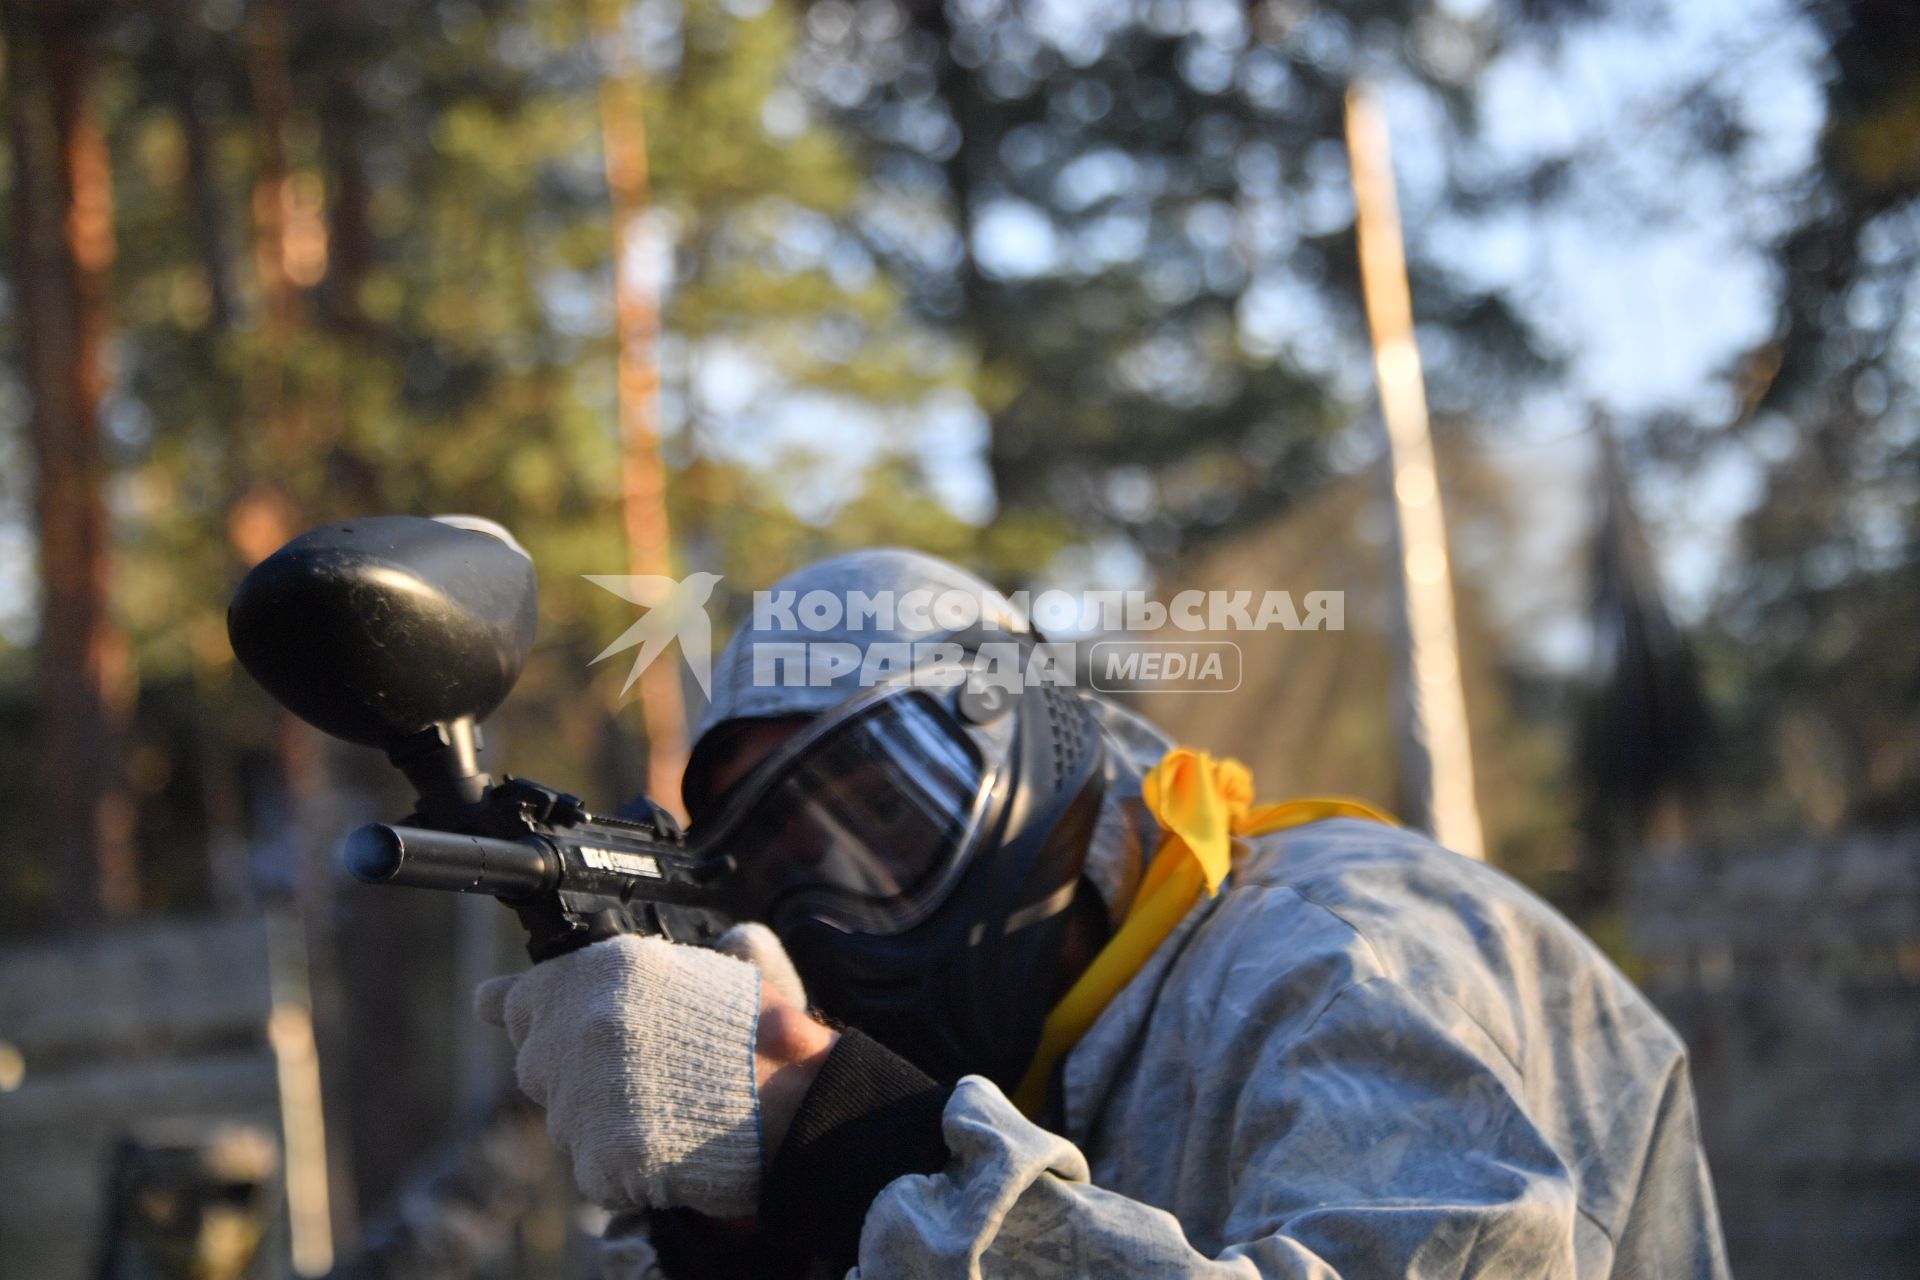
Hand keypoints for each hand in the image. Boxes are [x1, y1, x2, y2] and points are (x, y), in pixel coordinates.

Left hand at [475, 927, 836, 1217]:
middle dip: (576, 1071)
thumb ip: (670, 960)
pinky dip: (627, 1168)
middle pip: (539, 1063)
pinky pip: (596, 1169)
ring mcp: (585, 1098)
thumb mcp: (724, 969)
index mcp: (606, 974)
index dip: (513, 1005)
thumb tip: (673, 947)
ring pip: (568, 1121)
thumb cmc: (772, 1036)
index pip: (523, 994)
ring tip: (671, 1111)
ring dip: (604, 1121)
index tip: (493, 1007)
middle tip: (640, 1077)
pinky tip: (672, 1146)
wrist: (805, 1105)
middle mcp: (581, 1030)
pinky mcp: (599, 1159)